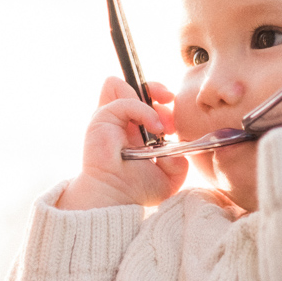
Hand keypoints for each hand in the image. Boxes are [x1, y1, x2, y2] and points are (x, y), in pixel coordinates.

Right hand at [59, 78, 188, 209]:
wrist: (117, 197)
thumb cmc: (137, 189)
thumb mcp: (169, 176)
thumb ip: (179, 161)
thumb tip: (179, 149)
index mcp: (133, 127)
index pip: (143, 96)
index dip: (160, 98)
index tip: (173, 119)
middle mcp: (120, 120)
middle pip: (133, 82)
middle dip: (156, 89)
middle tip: (170, 110)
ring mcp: (109, 118)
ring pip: (120, 84)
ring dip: (148, 98)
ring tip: (160, 124)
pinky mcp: (102, 119)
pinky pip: (125, 101)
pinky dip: (144, 110)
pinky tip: (155, 128)